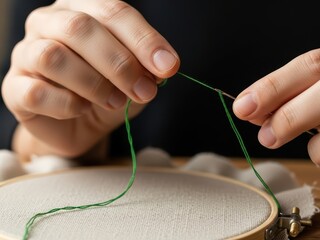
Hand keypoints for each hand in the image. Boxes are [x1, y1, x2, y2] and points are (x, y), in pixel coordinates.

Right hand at [1, 0, 179, 158]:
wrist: (80, 126)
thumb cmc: (109, 92)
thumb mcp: (136, 78)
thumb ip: (147, 69)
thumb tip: (161, 67)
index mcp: (82, 9)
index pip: (113, 11)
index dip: (144, 39)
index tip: (168, 66)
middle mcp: (50, 23)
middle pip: (80, 28)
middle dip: (120, 63)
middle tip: (145, 91)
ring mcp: (26, 53)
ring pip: (53, 56)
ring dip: (94, 83)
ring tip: (116, 102)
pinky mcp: (14, 87)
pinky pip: (36, 92)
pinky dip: (67, 105)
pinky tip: (83, 110)